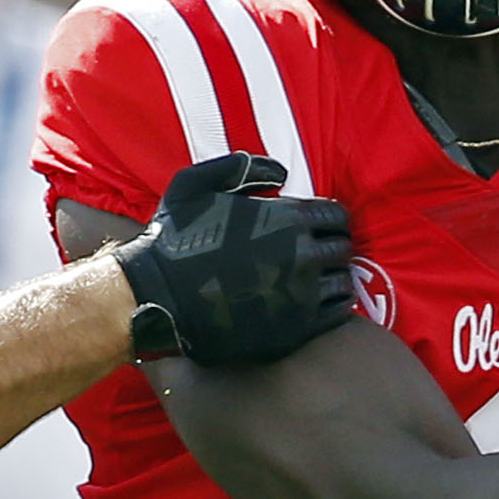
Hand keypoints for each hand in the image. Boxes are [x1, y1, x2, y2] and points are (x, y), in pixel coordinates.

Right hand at [113, 154, 356, 366]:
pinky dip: (331, 306)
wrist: (155, 298)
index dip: (329, 221)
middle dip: (331, 248)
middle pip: (343, 248)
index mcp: (287, 219)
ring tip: (313, 281)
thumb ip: (242, 168)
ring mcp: (302, 296)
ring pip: (343, 282)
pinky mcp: (296, 330)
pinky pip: (336, 314)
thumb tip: (282, 175)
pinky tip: (312, 303)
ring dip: (332, 278)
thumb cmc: (174, 240)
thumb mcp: (195, 184)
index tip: (317, 229)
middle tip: (314, 255)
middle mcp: (303, 256)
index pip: (337, 217)